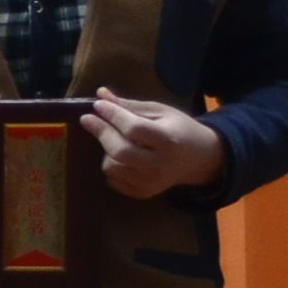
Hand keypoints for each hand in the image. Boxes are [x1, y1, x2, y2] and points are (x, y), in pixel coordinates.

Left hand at [87, 90, 225, 197]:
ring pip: (112, 167)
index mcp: (169, 140)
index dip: (113, 115)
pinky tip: (120, 156)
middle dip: (101, 132)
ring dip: (106, 150)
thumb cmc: (179, 129)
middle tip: (88, 119)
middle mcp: (159, 165)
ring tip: (114, 139)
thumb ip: (131, 106)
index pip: (134, 129)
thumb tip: (101, 94)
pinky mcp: (143, 192)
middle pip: (120, 150)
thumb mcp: (161, 112)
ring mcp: (151, 182)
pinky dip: (111, 166)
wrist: (200, 158)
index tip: (98, 104)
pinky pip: (113, 181)